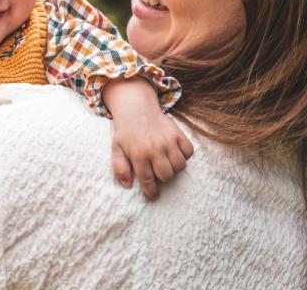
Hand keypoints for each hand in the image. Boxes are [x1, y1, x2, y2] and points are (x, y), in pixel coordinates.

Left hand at [102, 76, 193, 199]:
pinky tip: (175, 152)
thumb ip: (119, 168)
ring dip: (174, 167)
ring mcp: (168, 140)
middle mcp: (155, 148)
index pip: (148, 180)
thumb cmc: (127, 132)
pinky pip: (189, 151)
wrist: (137, 109)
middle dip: (163, 178)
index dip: (152, 192)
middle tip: (158, 171)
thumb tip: (127, 185)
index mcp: (139, 154)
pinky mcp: (178, 133)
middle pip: (167, 175)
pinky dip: (184, 155)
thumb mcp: (117, 149)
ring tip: (166, 162)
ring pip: (180, 166)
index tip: (154, 196)